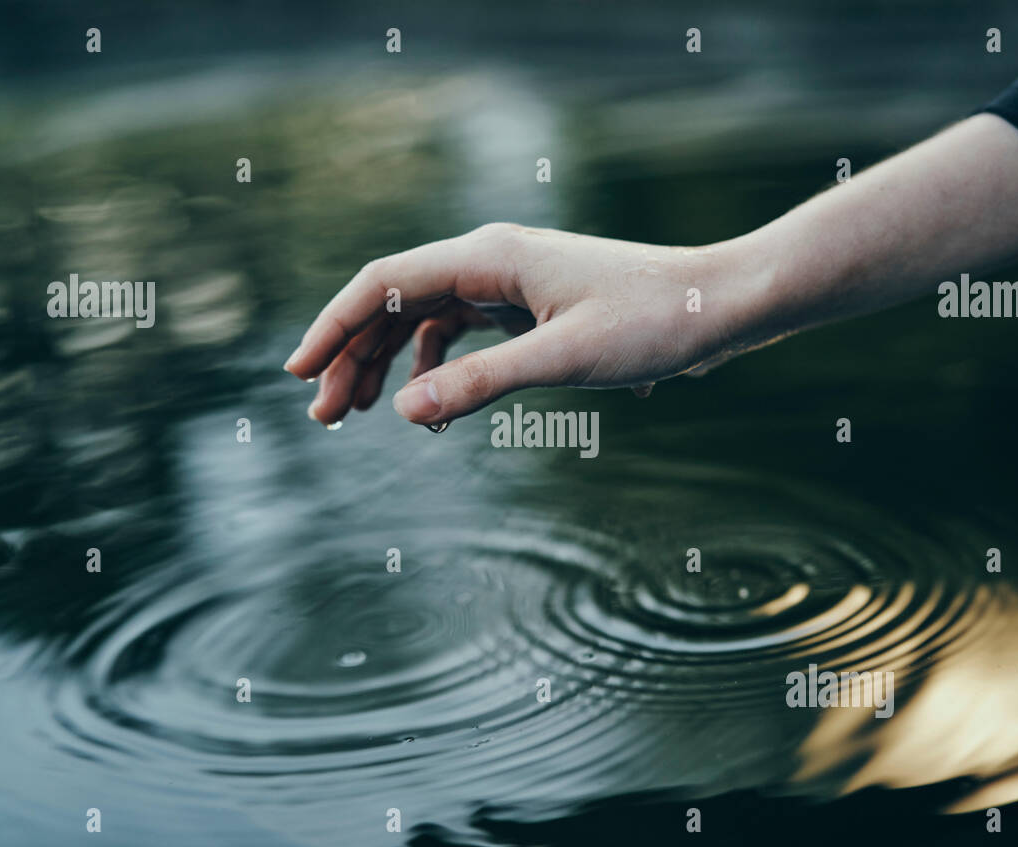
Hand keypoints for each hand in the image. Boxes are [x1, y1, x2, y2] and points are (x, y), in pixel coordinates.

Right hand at [283, 223, 744, 427]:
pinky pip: (461, 332)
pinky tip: (428, 401)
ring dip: (388, 364)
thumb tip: (403, 410)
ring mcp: (510, 284)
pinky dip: (434, 365)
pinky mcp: (530, 307)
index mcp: (489, 258)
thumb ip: (481, 383)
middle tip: (323, 417)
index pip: (384, 285)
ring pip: (424, 320)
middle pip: (395, 304)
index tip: (298, 373)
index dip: (333, 327)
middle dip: (353, 357)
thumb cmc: (653, 322)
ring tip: (358, 413)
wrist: (719, 305)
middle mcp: (491, 262)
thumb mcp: (563, 359)